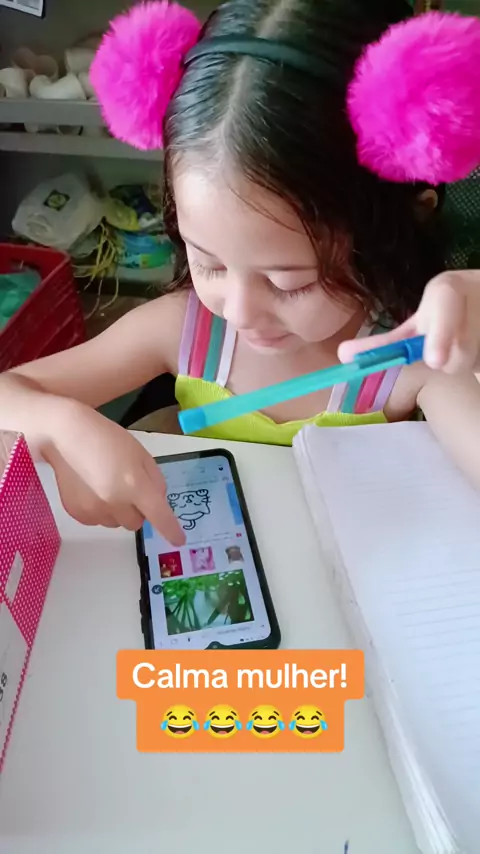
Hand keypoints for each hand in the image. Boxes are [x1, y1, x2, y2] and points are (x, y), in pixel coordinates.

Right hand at [42, 401, 184, 544]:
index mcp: (134, 484)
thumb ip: (154, 480)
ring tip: (106, 486)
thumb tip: (158, 503)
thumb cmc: (108, 439)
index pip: (159, 515)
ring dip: (118, 512)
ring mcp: (93, 510)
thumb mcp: (140, 454)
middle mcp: (114, 502)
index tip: (178, 540)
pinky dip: (100, 510)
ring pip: (116, 523)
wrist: (65, 436)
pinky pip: (98, 521)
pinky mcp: (77, 513)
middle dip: (137, 511)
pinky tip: (91, 489)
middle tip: (128, 490)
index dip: (171, 530)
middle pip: (136, 523)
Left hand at [338, 270, 479, 373]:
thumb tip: (343, 355)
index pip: (445, 301)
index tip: (434, 361)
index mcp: (448, 288)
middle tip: (443, 357)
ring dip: (466, 362)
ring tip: (464, 346)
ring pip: (473, 358)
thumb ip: (387, 342)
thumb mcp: (419, 324)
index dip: (440, 333)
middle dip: (450, 359)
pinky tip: (477, 349)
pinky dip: (478, 363)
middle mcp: (475, 289)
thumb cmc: (446, 317)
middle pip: (461, 347)